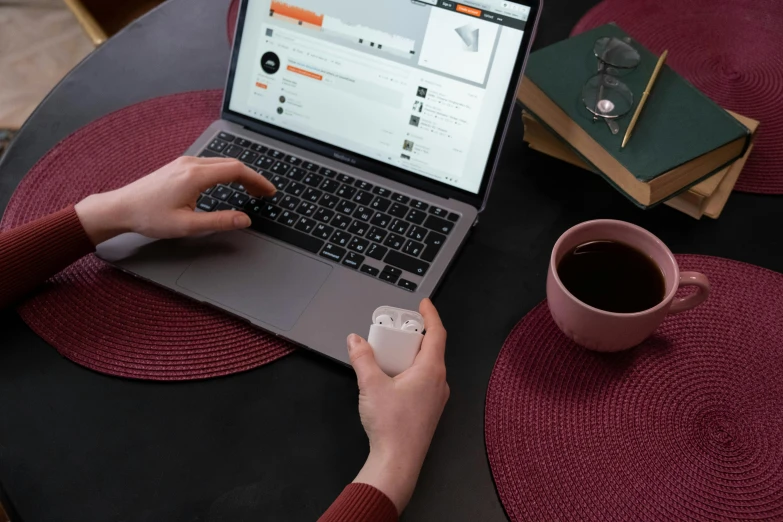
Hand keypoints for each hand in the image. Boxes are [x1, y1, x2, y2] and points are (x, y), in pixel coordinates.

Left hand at [74, 156, 275, 243]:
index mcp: (196, 175)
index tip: (269, 192)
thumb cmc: (150, 217)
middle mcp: (192, 163)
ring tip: (250, 190)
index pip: (237, 171)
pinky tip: (228, 184)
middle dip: (252, 177)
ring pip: (222, 162)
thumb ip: (220, 221)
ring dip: (240, 174)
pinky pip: (211, 164)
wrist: (121, 207)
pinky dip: (227, 172)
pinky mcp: (179, 166)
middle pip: (232, 164)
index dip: (257, 181)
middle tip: (264, 193)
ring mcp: (184, 162)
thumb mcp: (188, 225)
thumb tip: (244, 219)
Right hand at [348, 298, 448, 513]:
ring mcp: (436, 398)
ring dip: (412, 355)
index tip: (423, 304)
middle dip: (415, 335)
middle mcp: (439, 382)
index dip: (430, 315)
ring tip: (391, 352)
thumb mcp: (371, 385)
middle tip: (398, 328)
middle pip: (432, 349)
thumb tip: (356, 340)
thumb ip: (362, 358)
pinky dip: (411, 371)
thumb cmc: (391, 426)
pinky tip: (393, 378)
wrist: (397, 463)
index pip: (437, 333)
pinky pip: (424, 382)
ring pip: (427, 367)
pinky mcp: (429, 411)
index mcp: (431, 370)